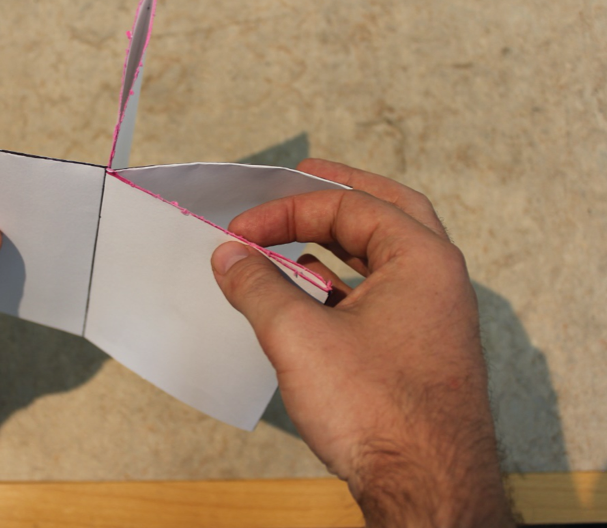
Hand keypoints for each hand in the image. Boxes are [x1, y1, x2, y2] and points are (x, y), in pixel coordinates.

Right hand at [212, 159, 513, 526]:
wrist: (424, 489)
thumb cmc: (375, 409)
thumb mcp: (298, 336)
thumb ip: (257, 286)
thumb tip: (228, 256)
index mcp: (420, 258)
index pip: (346, 208)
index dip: (285, 212)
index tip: (239, 231)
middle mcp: (436, 279)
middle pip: (385, 211)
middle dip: (337, 192)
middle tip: (299, 175)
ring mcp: (432, 315)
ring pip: (384, 254)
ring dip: (337, 239)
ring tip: (293, 232)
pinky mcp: (417, 349)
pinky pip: (378, 294)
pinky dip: (341, 280)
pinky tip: (308, 288)